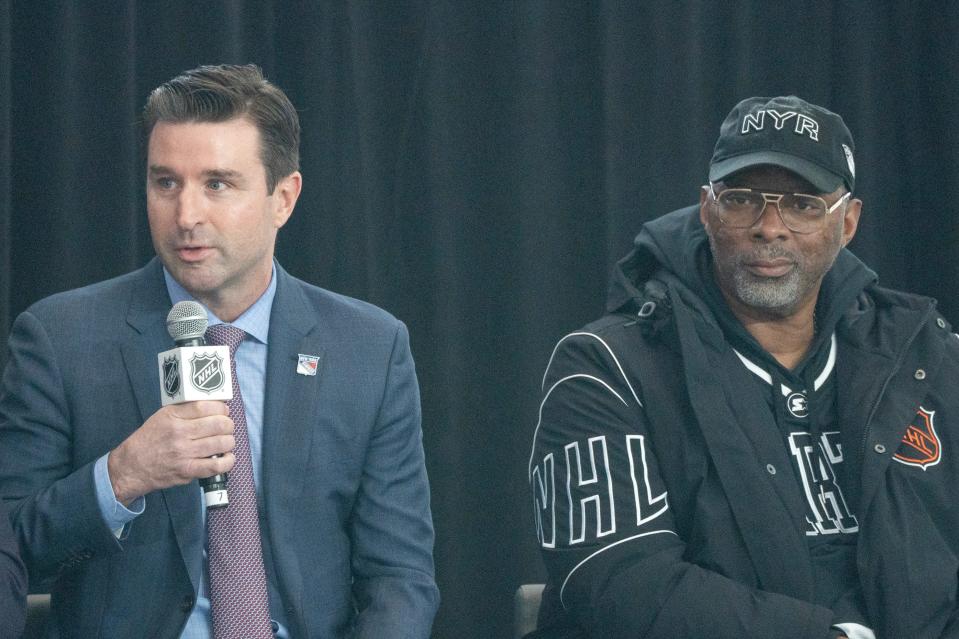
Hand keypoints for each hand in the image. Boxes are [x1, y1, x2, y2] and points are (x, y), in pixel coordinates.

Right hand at [108, 401, 235, 504]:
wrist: (132, 467)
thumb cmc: (149, 440)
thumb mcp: (162, 417)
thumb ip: (185, 411)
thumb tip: (213, 406)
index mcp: (172, 416)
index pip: (205, 406)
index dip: (221, 408)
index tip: (224, 410)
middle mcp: (179, 433)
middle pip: (218, 424)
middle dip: (228, 425)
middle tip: (227, 427)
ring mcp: (185, 453)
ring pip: (221, 443)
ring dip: (229, 442)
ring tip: (226, 441)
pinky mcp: (188, 471)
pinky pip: (217, 465)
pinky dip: (228, 461)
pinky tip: (227, 457)